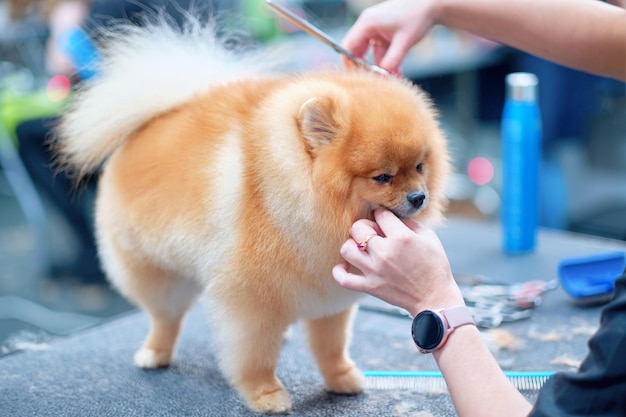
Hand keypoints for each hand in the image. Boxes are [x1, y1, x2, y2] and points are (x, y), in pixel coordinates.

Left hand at [332, 209, 463, 315]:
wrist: (435, 298)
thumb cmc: (435, 266)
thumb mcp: (429, 237)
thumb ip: (409, 223)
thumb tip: (392, 216)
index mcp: (401, 238)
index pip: (380, 214)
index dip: (382, 214)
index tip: (385, 220)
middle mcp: (384, 252)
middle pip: (358, 228)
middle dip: (365, 226)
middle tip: (375, 233)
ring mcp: (374, 270)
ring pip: (347, 249)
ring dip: (352, 245)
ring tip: (362, 248)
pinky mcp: (369, 287)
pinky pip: (343, 279)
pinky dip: (339, 271)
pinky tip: (347, 265)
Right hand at [341, 0, 436, 75]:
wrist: (432, 4)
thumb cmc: (418, 17)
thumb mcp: (404, 42)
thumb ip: (392, 61)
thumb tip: (382, 77)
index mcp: (367, 23)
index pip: (348, 46)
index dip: (350, 64)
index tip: (358, 79)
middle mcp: (368, 24)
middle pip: (357, 51)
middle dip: (366, 68)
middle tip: (375, 82)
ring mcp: (376, 28)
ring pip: (371, 53)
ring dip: (380, 66)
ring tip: (394, 77)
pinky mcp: (384, 32)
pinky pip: (380, 50)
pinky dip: (387, 61)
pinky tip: (397, 70)